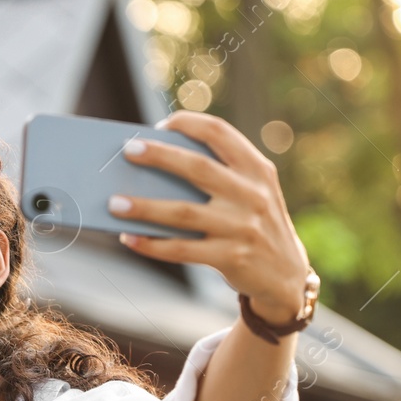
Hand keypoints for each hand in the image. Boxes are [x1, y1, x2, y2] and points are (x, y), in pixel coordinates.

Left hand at [107, 111, 310, 324]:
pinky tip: (129, 237)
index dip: (189, 124)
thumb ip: (221, 176)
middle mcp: (251, 195)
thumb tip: (156, 166)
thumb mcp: (252, 193)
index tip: (162, 125)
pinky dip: (151, 244)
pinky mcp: (231, 258)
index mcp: (257, 170)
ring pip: (182, 213)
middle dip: (160, 156)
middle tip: (128, 150)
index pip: (221, 134)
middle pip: (197, 168)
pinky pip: (181, 250)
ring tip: (114, 203)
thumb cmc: (255, 225)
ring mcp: (241, 227)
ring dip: (144, 207)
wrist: (286, 276)